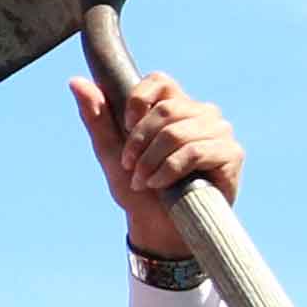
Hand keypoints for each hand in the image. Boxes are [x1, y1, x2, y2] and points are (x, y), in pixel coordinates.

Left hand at [71, 65, 243, 261]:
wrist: (157, 225)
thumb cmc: (137, 187)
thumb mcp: (110, 152)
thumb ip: (96, 117)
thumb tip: (75, 82)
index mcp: (174, 106)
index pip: (159, 80)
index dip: (137, 101)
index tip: (125, 128)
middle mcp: (201, 113)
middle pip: (165, 109)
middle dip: (138, 142)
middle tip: (130, 167)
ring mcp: (219, 132)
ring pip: (176, 132)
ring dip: (150, 162)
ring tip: (144, 181)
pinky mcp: (231, 153)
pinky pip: (193, 152)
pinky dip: (167, 171)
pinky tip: (160, 185)